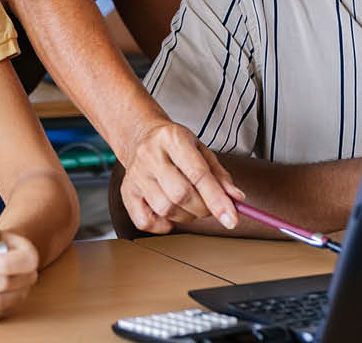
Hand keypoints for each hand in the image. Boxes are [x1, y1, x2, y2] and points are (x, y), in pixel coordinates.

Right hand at [118, 120, 243, 232]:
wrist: (141, 136)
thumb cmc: (174, 145)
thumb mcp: (201, 150)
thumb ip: (220, 175)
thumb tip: (235, 199)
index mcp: (173, 138)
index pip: (199, 174)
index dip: (218, 200)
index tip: (232, 219)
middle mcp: (150, 155)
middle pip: (181, 194)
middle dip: (203, 209)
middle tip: (209, 207)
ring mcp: (135, 174)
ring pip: (165, 209)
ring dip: (186, 216)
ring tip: (190, 206)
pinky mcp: (126, 191)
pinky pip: (144, 221)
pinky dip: (162, 225)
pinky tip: (170, 214)